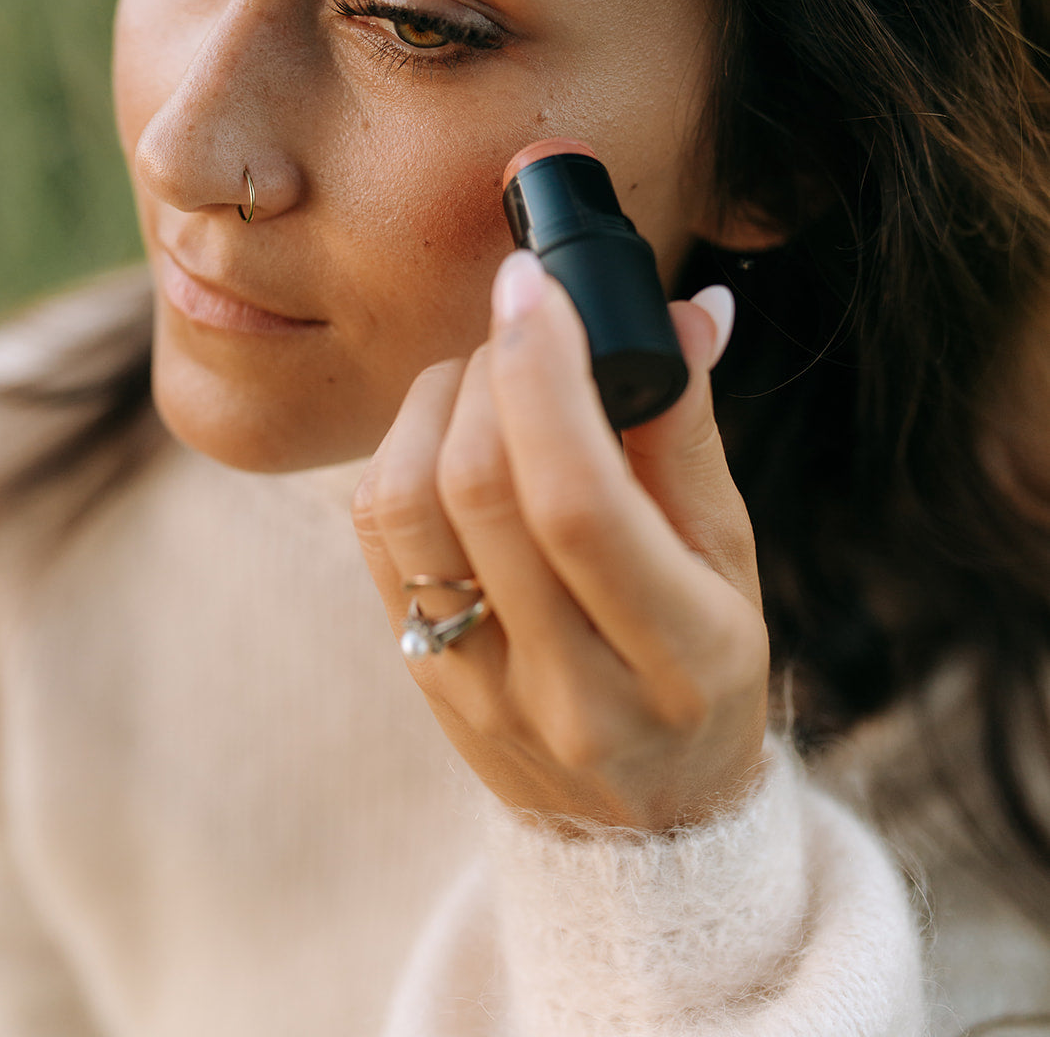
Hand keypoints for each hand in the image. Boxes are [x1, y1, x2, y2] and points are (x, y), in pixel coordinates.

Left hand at [350, 251, 768, 832]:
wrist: (645, 822)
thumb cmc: (704, 671)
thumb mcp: (731, 562)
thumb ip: (690, 435)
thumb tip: (684, 311)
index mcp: (675, 658)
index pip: (577, 502)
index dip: (545, 375)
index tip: (536, 285)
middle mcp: (567, 690)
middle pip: (478, 490)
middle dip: (491, 367)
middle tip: (527, 321)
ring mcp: (478, 691)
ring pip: (404, 506)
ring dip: (436, 402)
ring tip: (488, 377)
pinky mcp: (418, 674)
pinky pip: (377, 535)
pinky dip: (404, 450)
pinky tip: (451, 434)